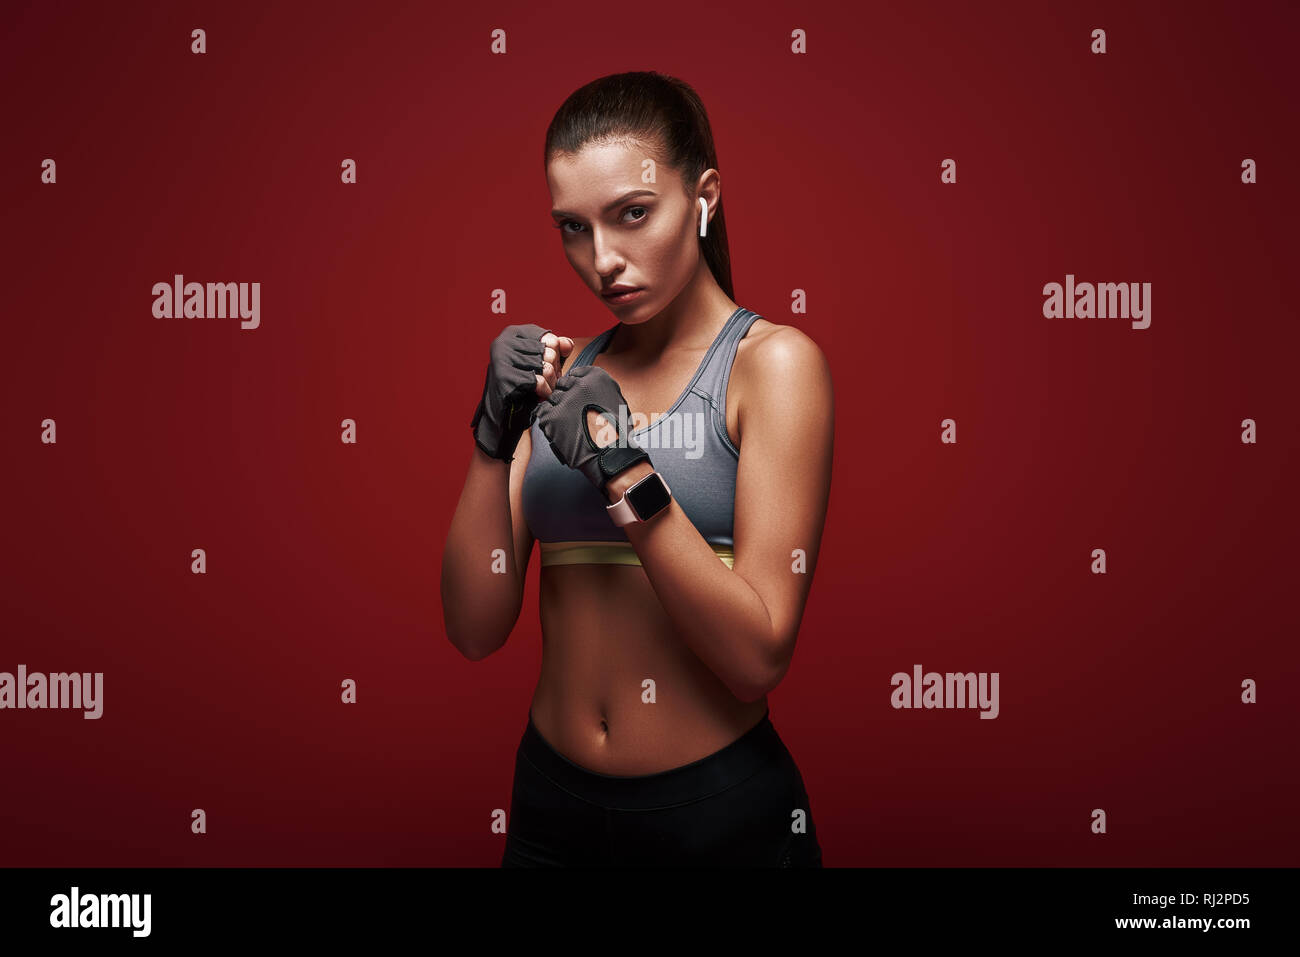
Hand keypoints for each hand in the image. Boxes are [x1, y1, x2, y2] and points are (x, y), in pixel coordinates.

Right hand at [469, 324, 572, 460]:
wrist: (504, 414)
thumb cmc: (526, 385)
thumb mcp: (543, 362)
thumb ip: (556, 348)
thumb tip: (566, 344)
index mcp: (513, 333)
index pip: (549, 338)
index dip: (556, 356)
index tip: (550, 367)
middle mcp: (503, 342)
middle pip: (548, 353)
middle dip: (554, 371)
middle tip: (549, 382)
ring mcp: (501, 359)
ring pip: (545, 367)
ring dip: (551, 383)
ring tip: (546, 389)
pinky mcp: (504, 378)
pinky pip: (538, 381)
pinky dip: (544, 392)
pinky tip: (541, 396)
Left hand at [531, 364, 652, 491]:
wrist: (612, 454)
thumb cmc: (617, 432)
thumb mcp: (616, 399)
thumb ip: (599, 389)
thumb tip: (586, 388)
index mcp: (597, 377)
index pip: (575, 374)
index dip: (574, 387)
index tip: (577, 396)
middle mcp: (579, 385)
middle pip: (561, 385)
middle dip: (565, 398)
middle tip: (573, 413)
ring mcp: (564, 400)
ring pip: (551, 399)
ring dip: (557, 410)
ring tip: (568, 424)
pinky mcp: (552, 417)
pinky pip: (542, 412)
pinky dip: (548, 421)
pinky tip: (559, 429)